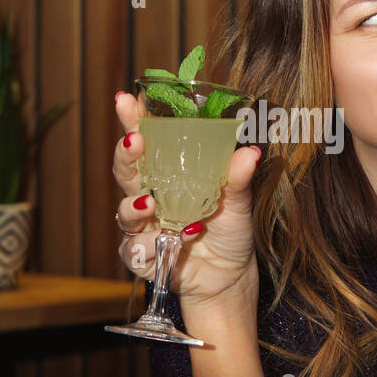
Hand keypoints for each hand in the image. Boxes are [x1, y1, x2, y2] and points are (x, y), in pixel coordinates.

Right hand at [112, 89, 260, 314]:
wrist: (229, 277)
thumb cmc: (230, 231)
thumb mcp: (238, 203)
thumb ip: (239, 179)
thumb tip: (251, 152)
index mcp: (170, 175)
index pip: (146, 141)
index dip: (133, 119)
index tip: (126, 99)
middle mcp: (151, 196)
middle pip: (126, 170)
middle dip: (125, 153)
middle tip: (135, 141)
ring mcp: (144, 227)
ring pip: (125, 210)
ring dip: (135, 205)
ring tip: (152, 202)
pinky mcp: (143, 256)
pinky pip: (134, 249)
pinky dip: (147, 246)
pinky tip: (167, 244)